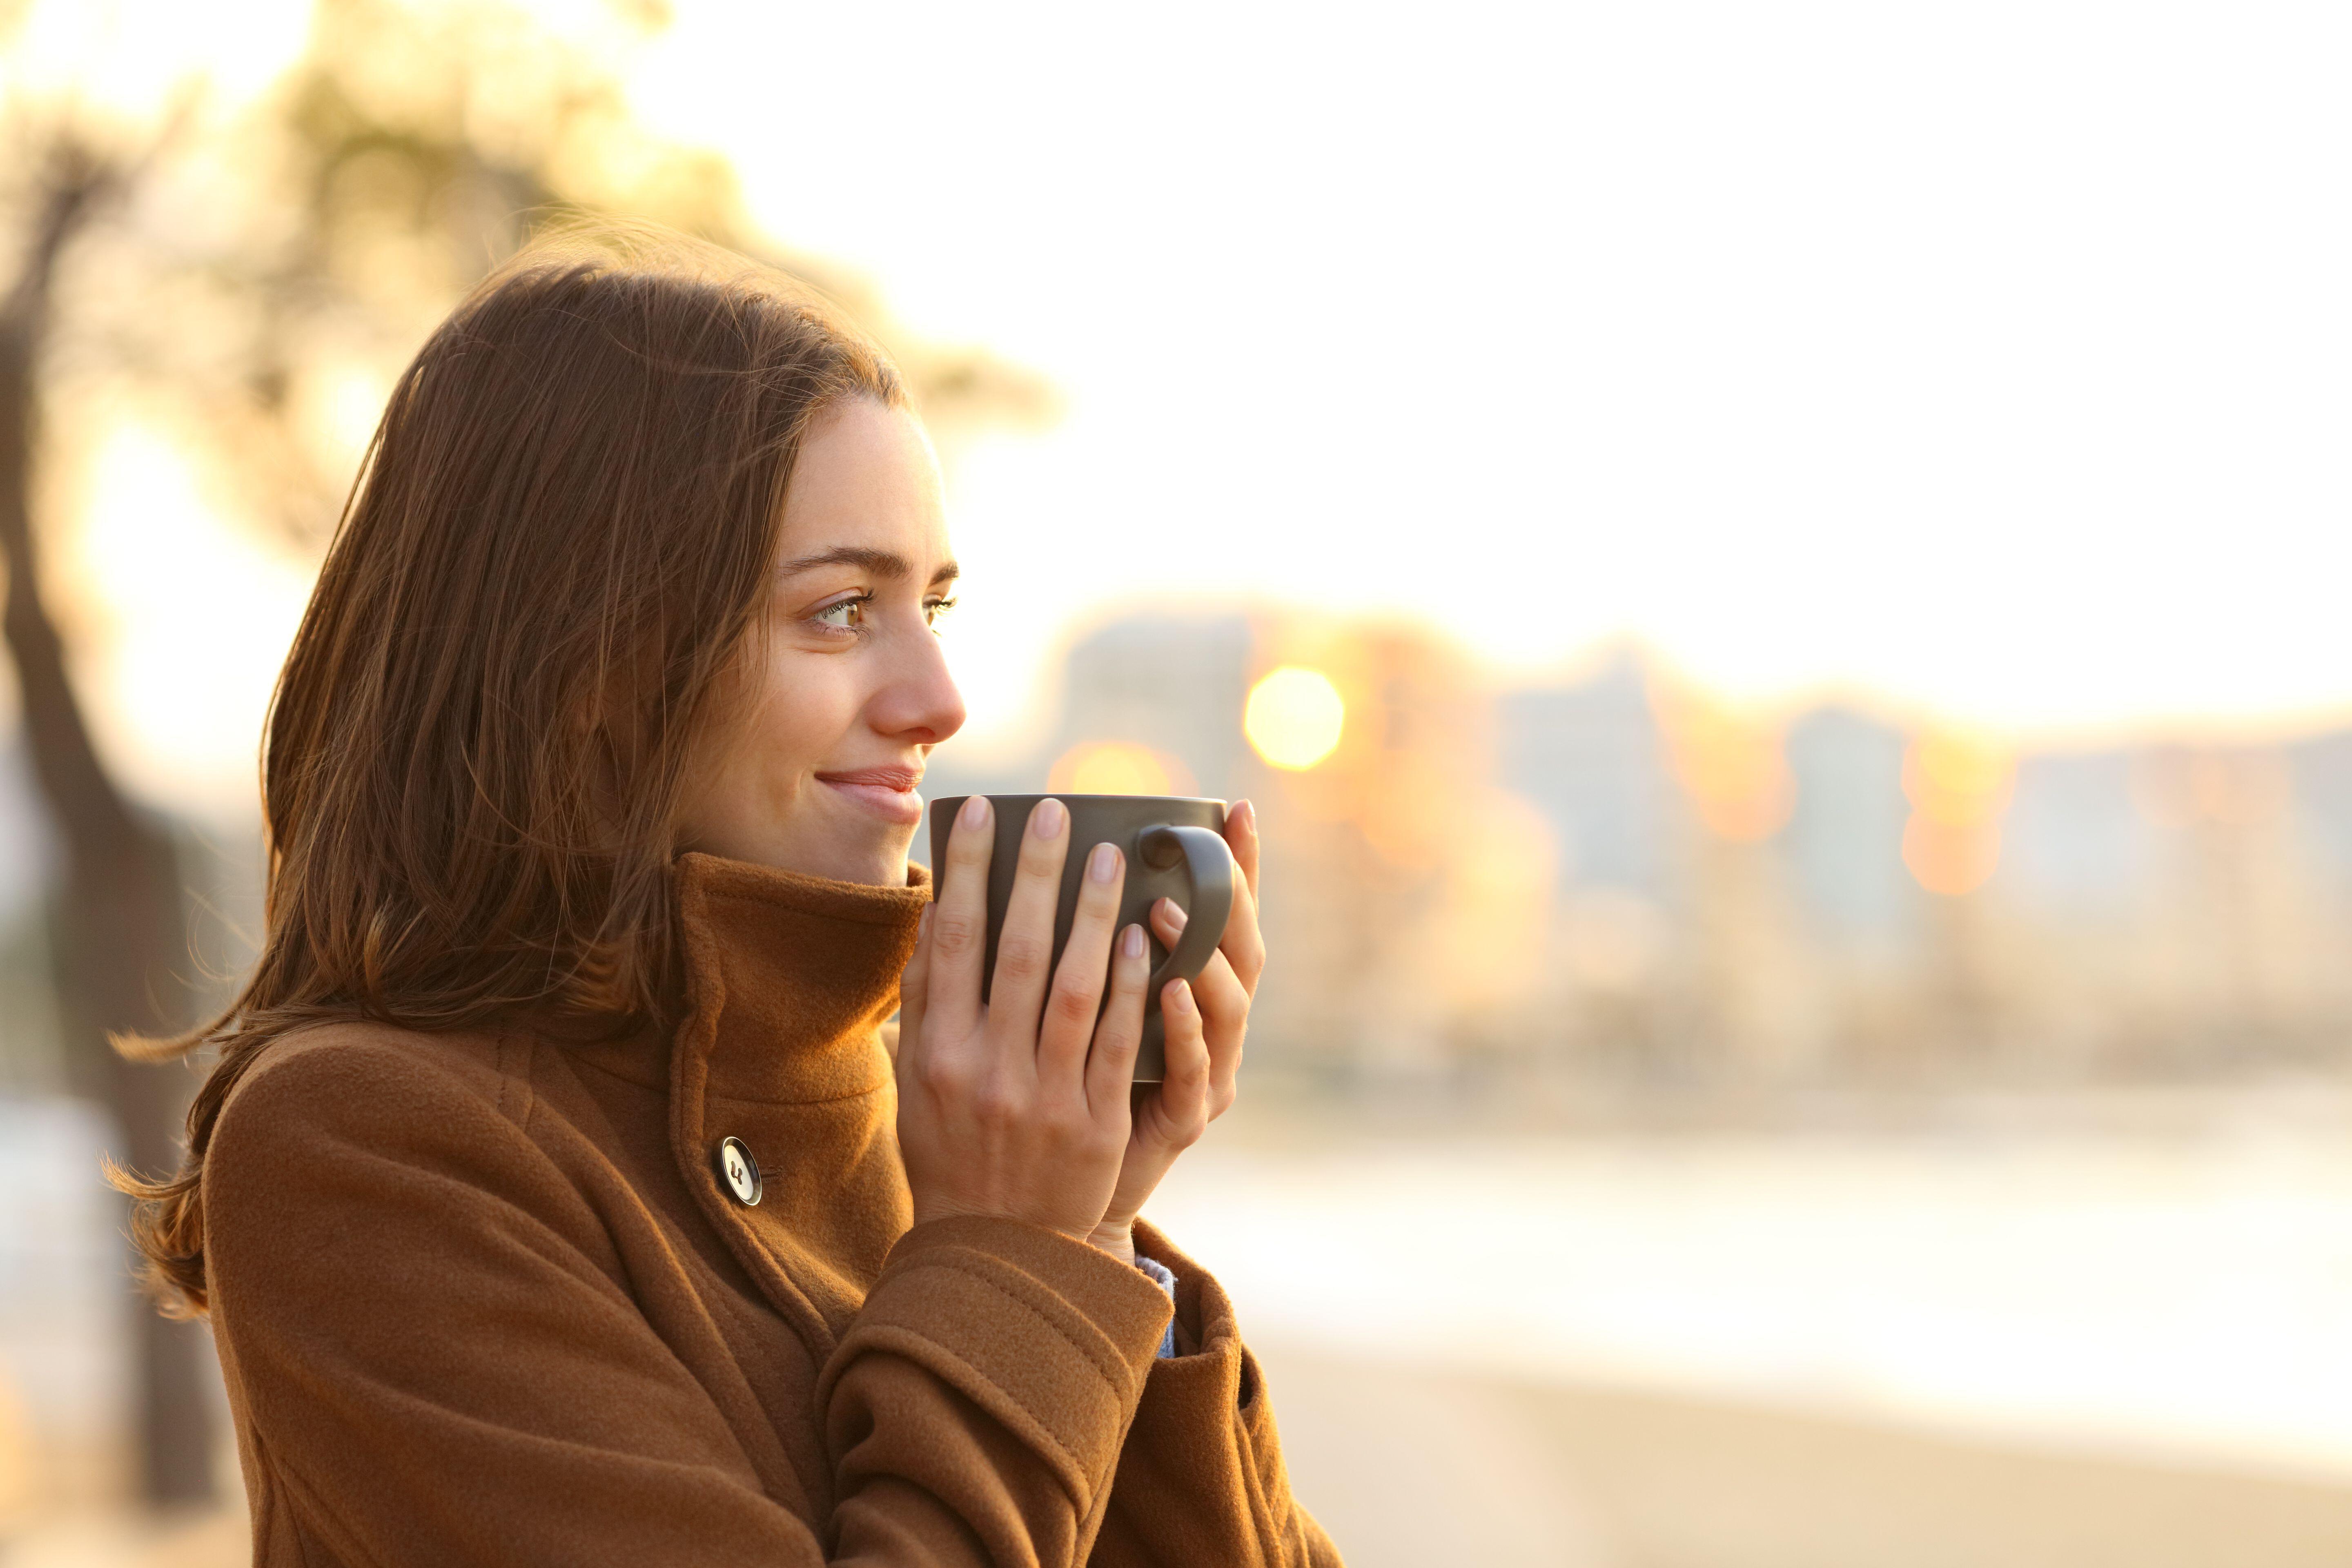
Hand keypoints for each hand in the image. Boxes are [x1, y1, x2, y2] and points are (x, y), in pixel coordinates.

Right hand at [894, 794, 1153, 1246]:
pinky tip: (1147, 938)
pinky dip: (1133, 987)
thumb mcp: (915, 1083)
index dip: (968, 870)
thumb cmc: (953, 1151)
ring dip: (1095, 915)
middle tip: (1057, 811)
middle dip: (1037, 874)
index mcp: (935, 1053)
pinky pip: (1118, 1042)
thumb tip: (935, 917)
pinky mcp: (1095, 1124)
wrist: (995, 1252)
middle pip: (1013, 951)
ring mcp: (1043, 1099)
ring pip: (1073, 988)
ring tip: (1114, 855)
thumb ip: (924, 1004)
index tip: (983, 808)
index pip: (951, 941)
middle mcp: (984, 1071)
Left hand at [1087, 799, 1263, 1263]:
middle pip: (1239, 949)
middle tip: (1198, 845)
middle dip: (1227, 894)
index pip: (1221, 918)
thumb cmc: (1059, 1094)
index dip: (1236, 866)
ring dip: (1194, 951)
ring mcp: (1206, 1073)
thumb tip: (1040, 862)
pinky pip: (1196, 1067)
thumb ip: (1070, 949)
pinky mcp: (1189, 1119)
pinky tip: (1169, 988)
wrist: (1053, 1203)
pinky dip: (1185, 1027)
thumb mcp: (1069, 1011)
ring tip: (1160, 907)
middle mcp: (1208, 1027)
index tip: (1236, 809)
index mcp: (1186, 990)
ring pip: (1226, 1004)